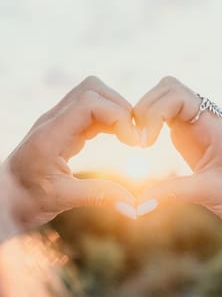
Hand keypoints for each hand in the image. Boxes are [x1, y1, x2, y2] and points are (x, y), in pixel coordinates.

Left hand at [1, 76, 137, 238]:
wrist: (8, 195)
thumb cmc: (27, 198)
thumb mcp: (62, 199)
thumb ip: (99, 196)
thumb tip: (134, 207)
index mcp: (50, 134)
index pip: (89, 103)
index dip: (118, 116)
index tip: (134, 142)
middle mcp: (53, 120)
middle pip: (93, 89)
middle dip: (120, 108)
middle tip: (134, 137)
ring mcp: (59, 121)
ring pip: (93, 96)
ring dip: (116, 111)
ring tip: (130, 137)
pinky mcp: (65, 128)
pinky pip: (91, 111)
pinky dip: (109, 119)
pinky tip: (118, 137)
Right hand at [134, 76, 221, 221]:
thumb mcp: (209, 191)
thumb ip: (173, 193)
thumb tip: (138, 204)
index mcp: (211, 124)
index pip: (176, 95)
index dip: (154, 112)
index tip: (145, 142)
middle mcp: (201, 116)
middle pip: (166, 88)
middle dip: (145, 110)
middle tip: (138, 142)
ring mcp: (192, 121)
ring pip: (162, 97)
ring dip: (144, 113)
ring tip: (139, 141)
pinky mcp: (185, 130)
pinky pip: (163, 112)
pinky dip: (148, 121)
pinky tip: (146, 142)